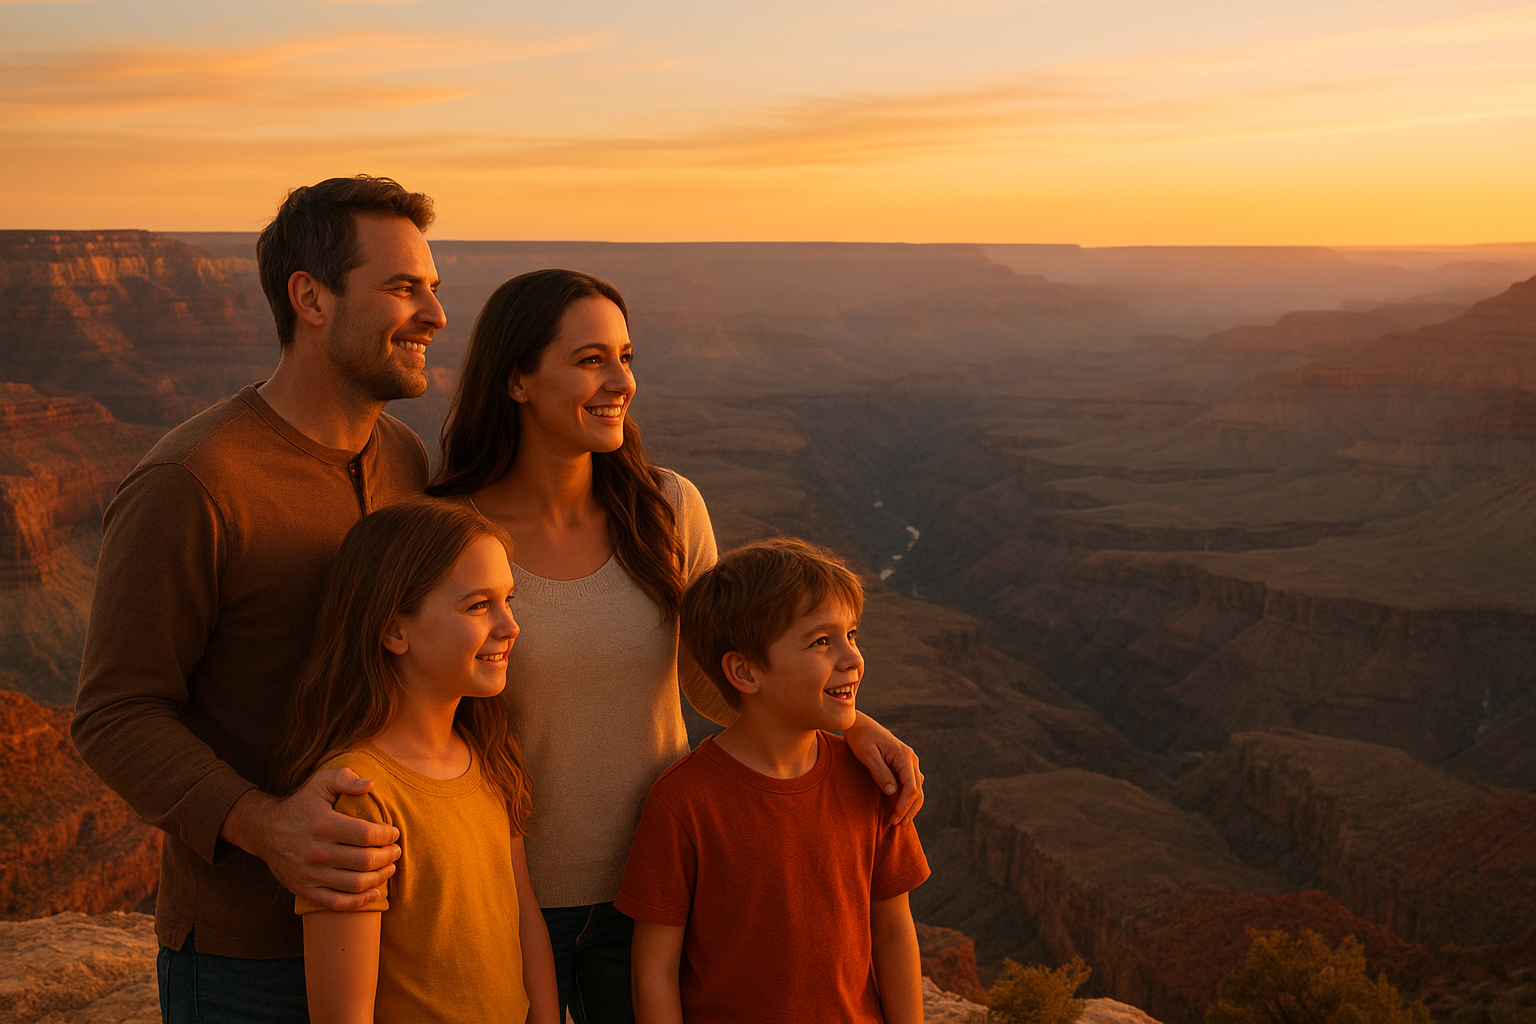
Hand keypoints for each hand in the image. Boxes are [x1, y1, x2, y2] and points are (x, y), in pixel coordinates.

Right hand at [221, 768, 400, 909]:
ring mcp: (309, 874)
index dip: (387, 836)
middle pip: (365, 861)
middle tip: (396, 851)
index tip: (394, 833)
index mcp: (324, 824)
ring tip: (389, 868)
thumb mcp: (320, 783)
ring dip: (380, 878)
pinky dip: (359, 901)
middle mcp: (316, 852)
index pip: (367, 835)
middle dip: (388, 856)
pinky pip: (337, 903)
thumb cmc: (301, 804)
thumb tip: (371, 785)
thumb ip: (346, 779)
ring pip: (355, 884)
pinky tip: (375, 892)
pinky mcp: (304, 890)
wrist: (265, 830)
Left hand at [844, 712, 924, 824]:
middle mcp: (911, 759)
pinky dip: (905, 798)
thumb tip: (893, 792)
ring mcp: (908, 762)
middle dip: (909, 809)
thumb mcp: (867, 755)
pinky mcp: (902, 765)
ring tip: (899, 821)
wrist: (859, 724)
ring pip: (916, 788)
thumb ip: (880, 773)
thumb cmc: (861, 738)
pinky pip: (909, 784)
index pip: (912, 786)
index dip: (905, 804)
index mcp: (905, 756)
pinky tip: (897, 809)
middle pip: (917, 790)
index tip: (895, 817)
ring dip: (909, 806)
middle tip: (896, 824)